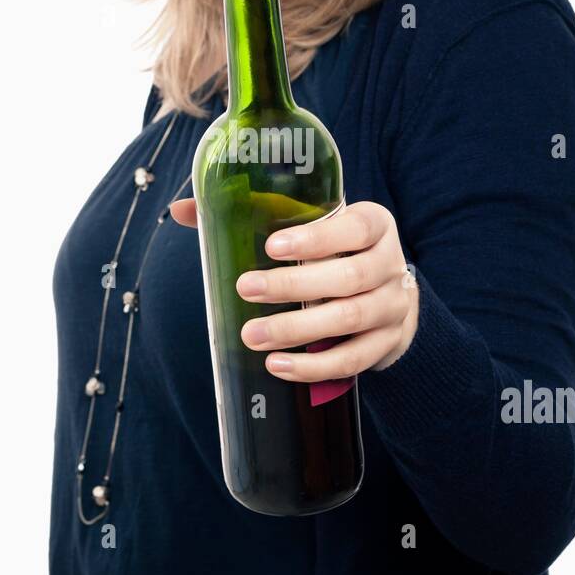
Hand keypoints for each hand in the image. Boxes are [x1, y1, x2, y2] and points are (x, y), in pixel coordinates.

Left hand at [169, 198, 418, 378]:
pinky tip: (278, 365)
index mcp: (374, 225)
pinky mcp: (385, 343)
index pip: (355, 227)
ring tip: (251, 336)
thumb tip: (182, 209)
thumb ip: (254, 212)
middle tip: (245, 289)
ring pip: (349, 319)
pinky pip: (353, 359)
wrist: (388, 292)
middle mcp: (390, 264)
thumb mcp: (311, 223)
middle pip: (348, 277)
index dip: (317, 238)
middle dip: (293, 286)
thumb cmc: (335, 249)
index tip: (272, 246)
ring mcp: (392, 307)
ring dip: (297, 329)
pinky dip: (314, 366)